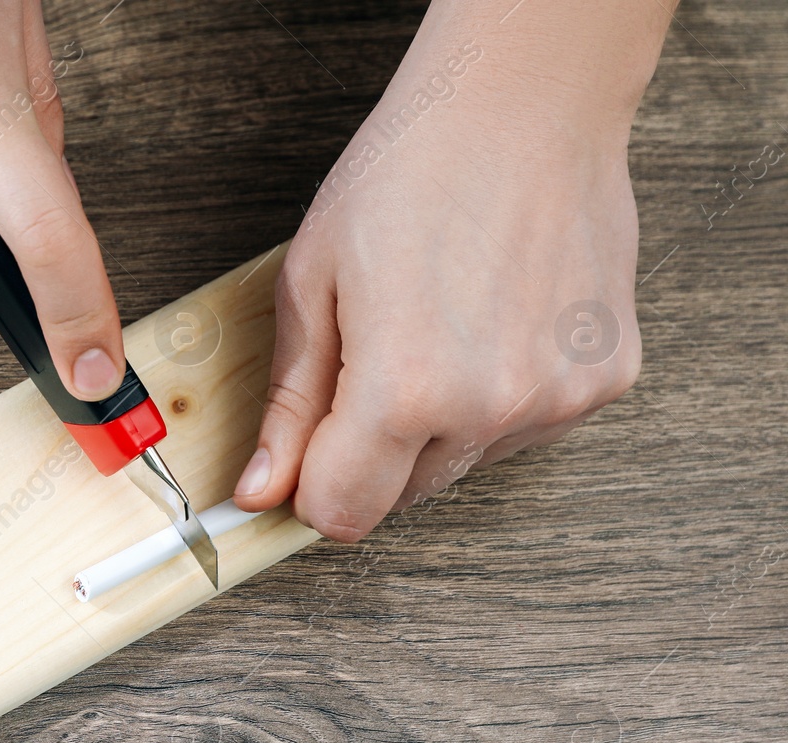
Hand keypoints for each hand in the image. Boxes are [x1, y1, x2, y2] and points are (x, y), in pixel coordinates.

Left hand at [233, 5, 661, 541]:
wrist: (524, 103)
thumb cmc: (411, 172)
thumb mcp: (311, 284)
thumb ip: (289, 404)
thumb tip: (261, 492)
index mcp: (404, 389)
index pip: (342, 514)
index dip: (312, 488)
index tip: (306, 454)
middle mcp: (490, 406)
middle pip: (403, 496)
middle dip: (372, 451)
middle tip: (372, 358)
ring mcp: (558, 397)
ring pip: (465, 463)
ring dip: (439, 424)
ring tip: (438, 324)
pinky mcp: (606, 380)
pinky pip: (526, 427)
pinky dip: (499, 395)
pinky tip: (490, 322)